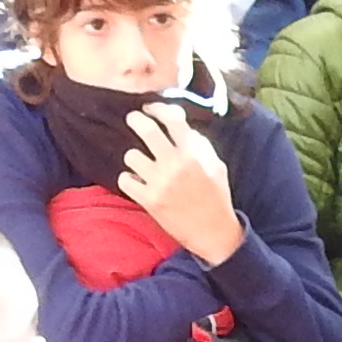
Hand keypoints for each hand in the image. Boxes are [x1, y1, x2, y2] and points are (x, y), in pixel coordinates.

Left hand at [115, 100, 243, 261]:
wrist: (213, 233)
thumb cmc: (216, 197)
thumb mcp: (216, 165)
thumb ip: (199, 144)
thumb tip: (179, 124)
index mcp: (194, 153)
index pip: (171, 119)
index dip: (157, 108)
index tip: (149, 108)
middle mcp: (175, 164)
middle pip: (147, 130)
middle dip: (136, 120)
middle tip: (133, 119)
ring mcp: (160, 183)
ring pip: (131, 155)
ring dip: (135, 158)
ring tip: (141, 164)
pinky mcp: (149, 200)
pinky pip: (125, 180)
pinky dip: (129, 180)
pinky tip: (137, 182)